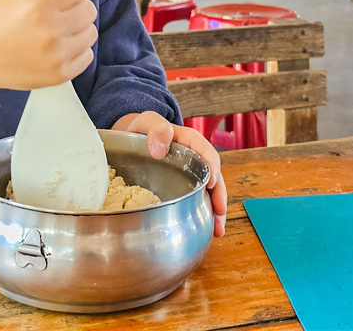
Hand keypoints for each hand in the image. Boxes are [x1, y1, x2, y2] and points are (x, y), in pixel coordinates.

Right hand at [0, 0, 97, 91]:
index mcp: (38, 4)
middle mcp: (49, 30)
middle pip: (88, 8)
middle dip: (75, 6)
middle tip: (57, 11)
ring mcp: (55, 55)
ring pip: (90, 32)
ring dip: (77, 28)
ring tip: (57, 29)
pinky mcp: (59, 75)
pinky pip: (86, 55)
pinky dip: (75, 50)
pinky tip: (57, 47)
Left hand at [112, 111, 226, 237]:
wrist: (132, 139)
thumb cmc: (143, 128)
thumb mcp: (148, 122)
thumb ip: (157, 129)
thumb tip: (159, 151)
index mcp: (190, 141)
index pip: (207, 153)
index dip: (212, 167)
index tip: (211, 183)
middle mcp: (195, 160)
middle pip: (213, 177)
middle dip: (219, 196)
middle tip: (220, 213)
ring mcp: (190, 175)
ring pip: (208, 193)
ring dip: (214, 211)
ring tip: (217, 231)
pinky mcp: (183, 188)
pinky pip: (196, 200)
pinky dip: (201, 214)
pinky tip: (204, 229)